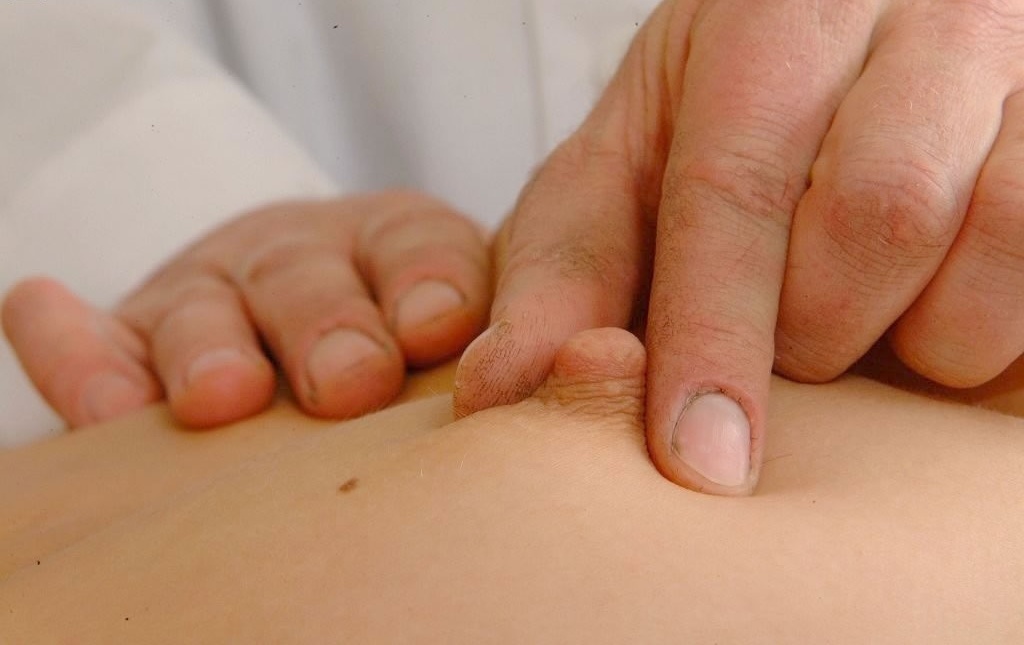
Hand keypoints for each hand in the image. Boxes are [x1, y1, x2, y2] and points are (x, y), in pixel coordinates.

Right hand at [4, 192, 488, 427]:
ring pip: (203, 311)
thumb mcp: (445, 330)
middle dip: (328, 328)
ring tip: (223, 396)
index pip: (417, 247)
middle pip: (308, 281)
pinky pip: (88, 342)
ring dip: (212, 350)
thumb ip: (483, 347)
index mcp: (392, 247)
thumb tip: (538, 381)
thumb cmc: (394, 342)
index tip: (442, 328)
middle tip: (350, 380)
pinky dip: (77, 358)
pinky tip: (103, 403)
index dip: (428, 282)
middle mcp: (298, 259)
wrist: (295, 323)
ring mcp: (208, 293)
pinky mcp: (127, 337)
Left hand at [454, 0, 1023, 493]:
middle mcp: (911, 15)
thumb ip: (562, 273)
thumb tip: (496, 391)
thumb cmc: (719, 127)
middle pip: (874, 218)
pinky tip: (936, 303)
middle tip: (789, 335)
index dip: (713, 337)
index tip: (700, 461)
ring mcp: (1015, 64)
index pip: (735, 187)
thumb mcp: (621, 177)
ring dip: (918, 331)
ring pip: (994, 240)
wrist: (836, 43)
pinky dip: (991, 324)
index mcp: (768, 17)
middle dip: (815, 329)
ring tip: (866, 312)